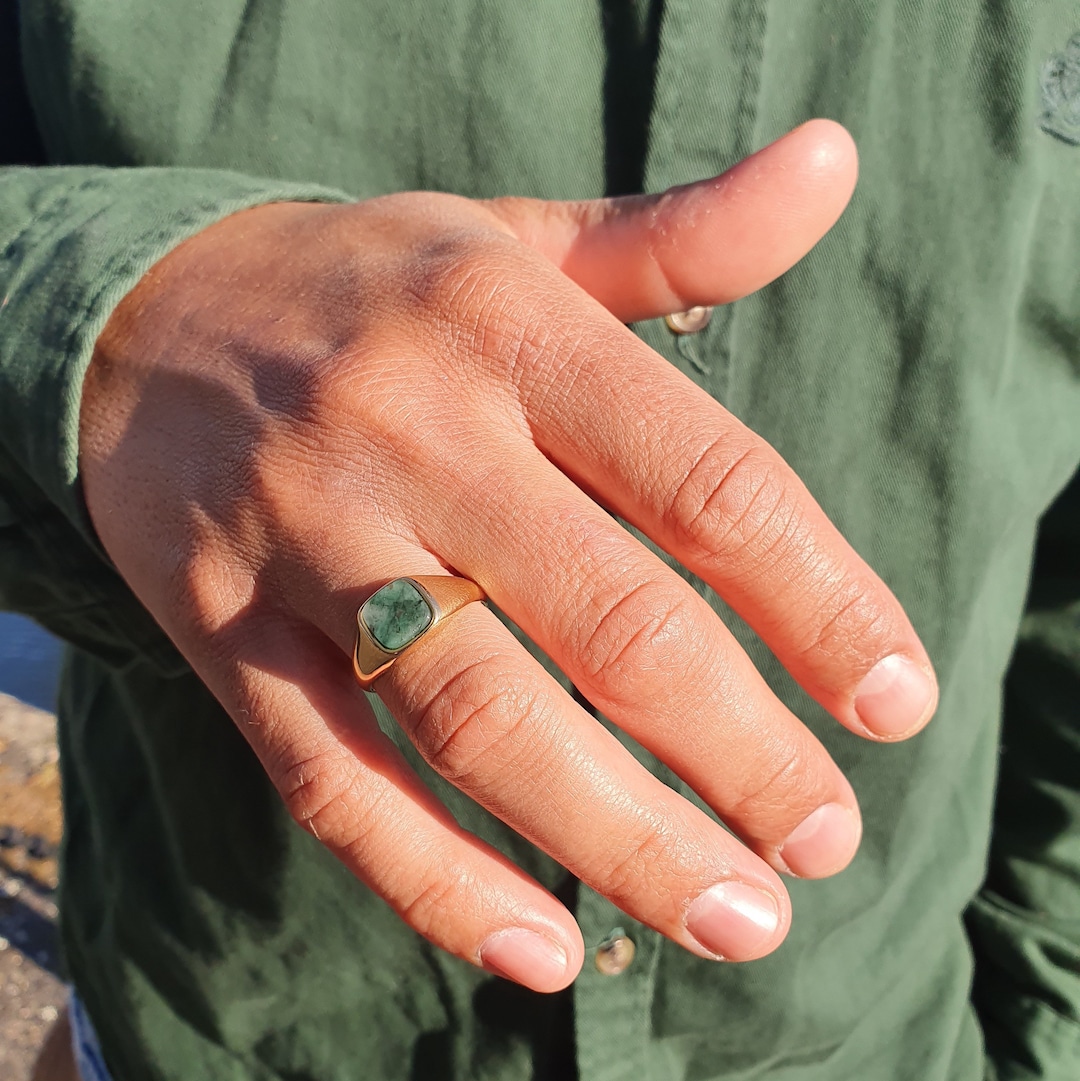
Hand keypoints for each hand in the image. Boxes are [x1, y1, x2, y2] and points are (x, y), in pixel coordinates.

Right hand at [79, 121, 936, 991]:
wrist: (148, 317)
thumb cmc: (380, 294)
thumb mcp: (521, 241)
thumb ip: (683, 236)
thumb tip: (834, 163)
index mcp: (507, 328)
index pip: (705, 481)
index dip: (819, 599)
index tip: (891, 702)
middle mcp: (411, 434)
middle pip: (611, 622)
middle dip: (741, 752)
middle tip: (826, 840)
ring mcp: (305, 543)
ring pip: (480, 722)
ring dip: (622, 842)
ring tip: (735, 918)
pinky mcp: (223, 633)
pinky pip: (333, 782)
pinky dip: (439, 883)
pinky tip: (544, 951)